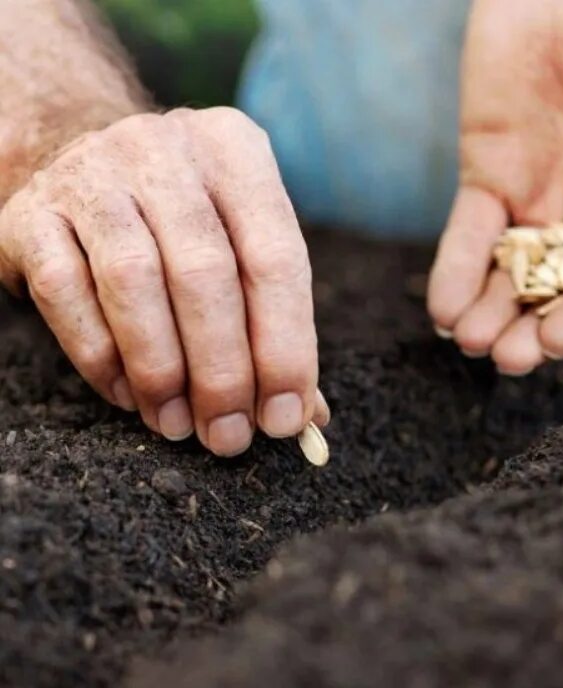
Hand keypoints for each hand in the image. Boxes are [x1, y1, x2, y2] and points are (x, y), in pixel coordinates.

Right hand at [0, 107, 328, 455]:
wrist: (80, 163)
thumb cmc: (185, 227)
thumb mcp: (241, 249)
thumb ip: (276, 325)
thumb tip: (306, 418)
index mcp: (236, 154)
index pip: (276, 258)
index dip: (285, 347)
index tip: (284, 419)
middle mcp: (166, 151)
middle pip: (205, 273)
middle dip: (222, 371)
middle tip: (228, 436)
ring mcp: (92, 173)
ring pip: (134, 281)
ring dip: (161, 370)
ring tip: (178, 425)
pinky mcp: (31, 213)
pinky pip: (67, 294)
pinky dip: (101, 357)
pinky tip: (128, 394)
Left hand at [428, 0, 562, 373]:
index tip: (555, 342)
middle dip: (533, 329)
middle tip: (506, 358)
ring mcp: (539, 200)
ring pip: (513, 274)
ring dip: (489, 313)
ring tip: (469, 340)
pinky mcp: (489, 176)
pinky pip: (471, 234)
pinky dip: (455, 271)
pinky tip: (443, 307)